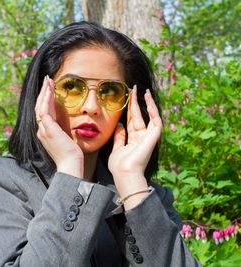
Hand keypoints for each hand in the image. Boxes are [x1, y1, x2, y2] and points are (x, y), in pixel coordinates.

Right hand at [35, 76, 83, 177]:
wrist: (71, 165)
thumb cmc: (72, 156)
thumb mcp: (67, 139)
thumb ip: (64, 131)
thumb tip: (70, 124)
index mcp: (45, 133)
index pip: (43, 112)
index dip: (45, 99)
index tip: (49, 88)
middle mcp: (41, 130)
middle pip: (39, 107)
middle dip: (43, 93)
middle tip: (47, 80)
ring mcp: (43, 130)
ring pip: (40, 106)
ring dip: (44, 92)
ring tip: (48, 81)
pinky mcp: (48, 129)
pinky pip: (44, 110)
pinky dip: (46, 99)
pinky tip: (49, 90)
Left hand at [108, 85, 161, 207]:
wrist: (124, 174)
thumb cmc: (119, 166)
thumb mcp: (116, 149)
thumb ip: (119, 137)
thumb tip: (119, 124)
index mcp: (134, 140)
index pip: (132, 121)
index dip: (130, 109)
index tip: (127, 97)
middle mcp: (142, 138)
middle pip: (140, 116)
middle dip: (137, 102)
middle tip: (134, 89)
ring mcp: (148, 138)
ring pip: (151, 117)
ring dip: (148, 104)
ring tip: (144, 91)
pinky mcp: (153, 139)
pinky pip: (157, 122)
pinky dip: (154, 112)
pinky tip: (149, 102)